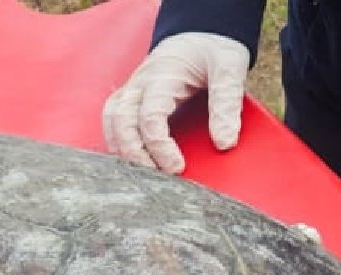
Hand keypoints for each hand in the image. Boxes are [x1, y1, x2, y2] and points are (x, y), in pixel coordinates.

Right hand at [102, 32, 249, 174]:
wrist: (202, 30)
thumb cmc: (214, 49)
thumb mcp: (229, 69)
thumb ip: (227, 105)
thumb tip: (225, 143)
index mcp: (163, 76)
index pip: (150, 117)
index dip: (160, 147)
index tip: (178, 168)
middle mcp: (141, 82)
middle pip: (121, 121)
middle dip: (135, 154)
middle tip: (158, 179)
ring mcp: (133, 88)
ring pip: (111, 121)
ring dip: (121, 149)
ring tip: (143, 174)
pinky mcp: (133, 96)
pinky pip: (114, 120)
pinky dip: (118, 142)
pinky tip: (132, 161)